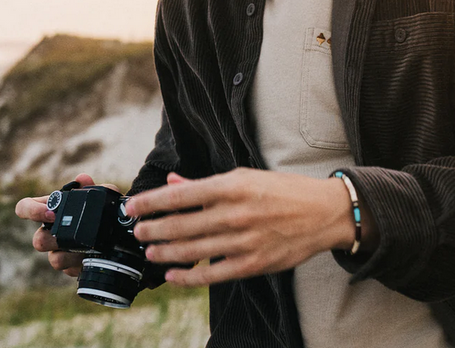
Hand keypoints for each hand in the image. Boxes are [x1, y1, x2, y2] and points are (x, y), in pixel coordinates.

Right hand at [14, 173, 119, 276]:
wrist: (117, 229)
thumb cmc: (102, 208)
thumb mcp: (102, 193)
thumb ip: (92, 186)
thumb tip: (82, 179)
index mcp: (52, 210)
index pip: (25, 207)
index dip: (30, 210)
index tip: (49, 213)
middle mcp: (50, 231)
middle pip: (38, 240)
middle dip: (52, 238)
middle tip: (67, 234)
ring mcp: (59, 250)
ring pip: (53, 259)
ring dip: (69, 254)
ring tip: (85, 248)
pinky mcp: (70, 266)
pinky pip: (68, 270)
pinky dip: (80, 264)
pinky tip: (90, 257)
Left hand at [126, 168, 360, 286]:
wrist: (322, 212)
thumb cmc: (282, 190)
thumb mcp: (246, 176)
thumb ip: (206, 183)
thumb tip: (173, 182)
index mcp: (233, 186)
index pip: (180, 195)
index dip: (151, 202)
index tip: (132, 206)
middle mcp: (235, 213)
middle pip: (181, 225)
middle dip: (153, 229)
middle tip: (138, 231)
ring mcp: (243, 241)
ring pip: (192, 251)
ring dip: (165, 253)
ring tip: (149, 251)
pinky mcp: (252, 264)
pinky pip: (211, 274)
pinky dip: (188, 278)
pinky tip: (173, 276)